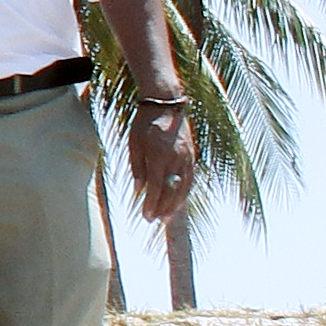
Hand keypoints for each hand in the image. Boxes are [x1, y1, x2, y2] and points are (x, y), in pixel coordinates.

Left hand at [124, 100, 199, 222]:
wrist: (166, 105)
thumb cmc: (144, 124)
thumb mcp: (133, 144)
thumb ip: (137, 168)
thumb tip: (138, 190)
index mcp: (158, 156)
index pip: (156, 187)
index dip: (152, 204)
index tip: (146, 216)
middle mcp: (176, 159)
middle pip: (172, 191)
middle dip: (163, 208)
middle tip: (154, 221)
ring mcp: (186, 158)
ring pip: (184, 188)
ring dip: (176, 204)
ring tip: (167, 217)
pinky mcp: (192, 156)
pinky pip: (190, 179)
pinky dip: (185, 192)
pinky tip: (179, 201)